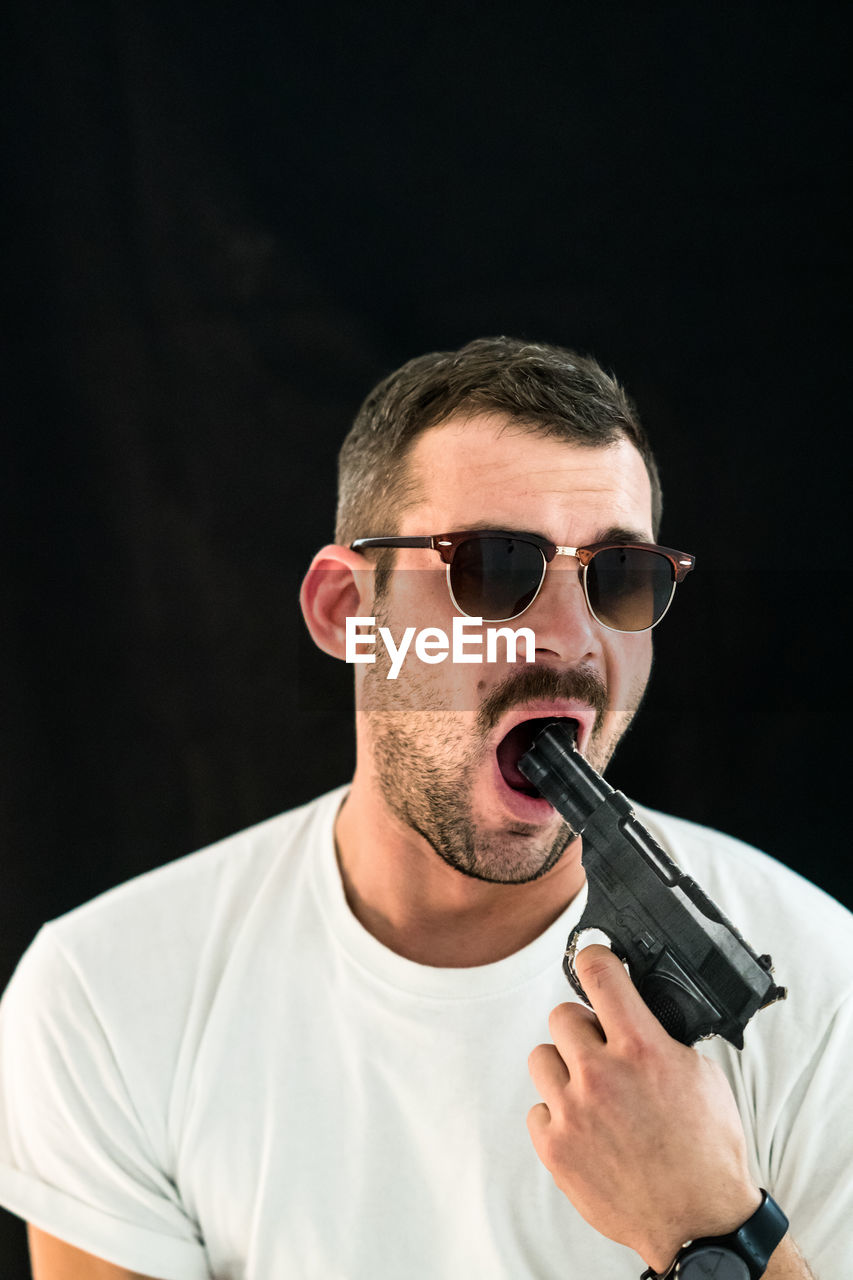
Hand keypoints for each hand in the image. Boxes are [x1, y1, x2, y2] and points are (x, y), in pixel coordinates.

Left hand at [527, 944, 762, 1272]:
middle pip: (562, 1015)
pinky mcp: (555, 1148)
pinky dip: (557, 1115)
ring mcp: (572, 1112)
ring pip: (542, 1057)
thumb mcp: (700, 1074)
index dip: (594, 958)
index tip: (594, 959)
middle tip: (603, 1051)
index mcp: (641, 1048)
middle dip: (583, 1028)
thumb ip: (659, 1036)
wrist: (697, 1223)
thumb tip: (632, 1010)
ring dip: (565, 1069)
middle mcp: (601, 1075)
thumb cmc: (706, 1152)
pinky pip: (538, 1108)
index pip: (599, 973)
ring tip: (593, 1093)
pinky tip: (586, 1129)